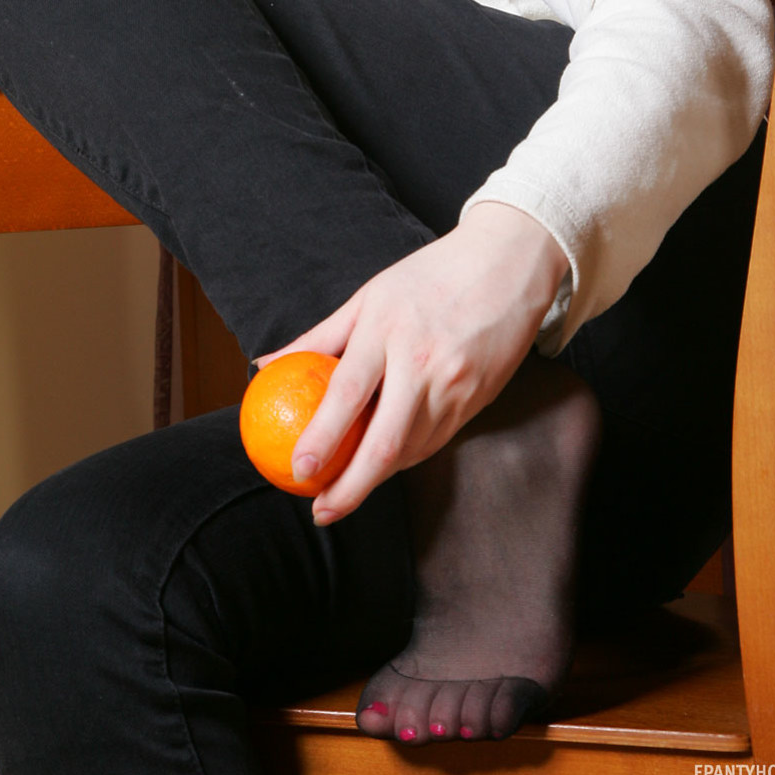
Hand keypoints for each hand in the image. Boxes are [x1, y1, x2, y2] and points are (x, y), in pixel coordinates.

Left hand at [257, 202, 568, 523]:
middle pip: (384, 441)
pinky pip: (436, 440)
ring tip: (346, 491)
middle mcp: (422, 361)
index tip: (298, 470)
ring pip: (412, 449)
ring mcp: (455, 384)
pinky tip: (385, 462)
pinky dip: (407, 457)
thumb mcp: (369, 296)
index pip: (348, 393)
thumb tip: (265, 365)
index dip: (322, 438)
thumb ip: (319, 336)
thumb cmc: (431, 275)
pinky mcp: (478, 399)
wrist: (509, 263)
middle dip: (350, 488)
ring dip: (377, 477)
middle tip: (321, 511)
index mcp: (388, 329)